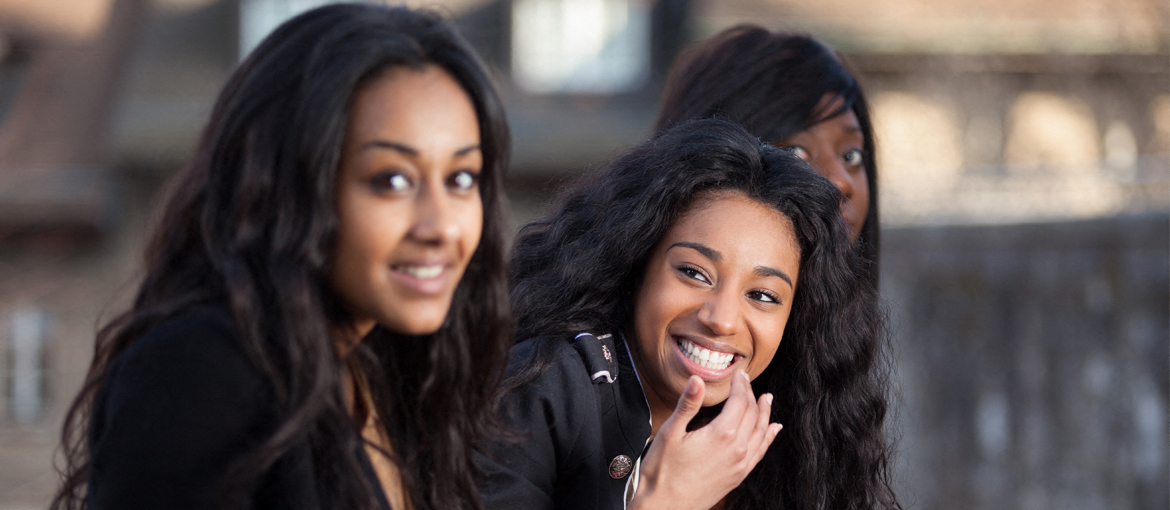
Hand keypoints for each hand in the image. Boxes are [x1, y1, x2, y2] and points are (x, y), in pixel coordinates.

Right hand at [629, 372, 781, 509]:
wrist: (664, 507)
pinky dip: (768, 438)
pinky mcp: (738, 476)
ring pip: (761, 432)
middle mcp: (737, 449)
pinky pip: (760, 452)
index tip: (739, 374)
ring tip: (767, 400)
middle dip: (751, 394)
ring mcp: (740, 465)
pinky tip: (772, 431)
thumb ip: (688, 404)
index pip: (740, 401)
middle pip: (752, 414)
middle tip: (748, 381)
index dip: (741, 384)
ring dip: (765, 413)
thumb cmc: (663, 472)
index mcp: (722, 434)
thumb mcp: (670, 433)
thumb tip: (697, 379)